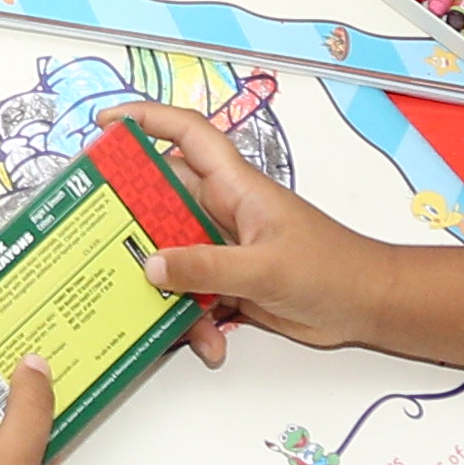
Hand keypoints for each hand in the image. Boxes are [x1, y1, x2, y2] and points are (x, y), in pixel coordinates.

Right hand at [114, 103, 411, 361]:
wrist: (367, 305)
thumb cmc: (330, 269)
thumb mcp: (263, 267)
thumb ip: (205, 266)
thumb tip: (150, 265)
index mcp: (235, 187)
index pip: (188, 135)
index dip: (147, 120)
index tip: (106, 125)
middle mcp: (223, 211)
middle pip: (162, 203)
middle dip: (131, 222)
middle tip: (96, 242)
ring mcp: (224, 248)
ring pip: (173, 257)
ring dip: (165, 289)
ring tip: (158, 316)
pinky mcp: (229, 283)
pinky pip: (193, 295)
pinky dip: (193, 321)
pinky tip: (209, 344)